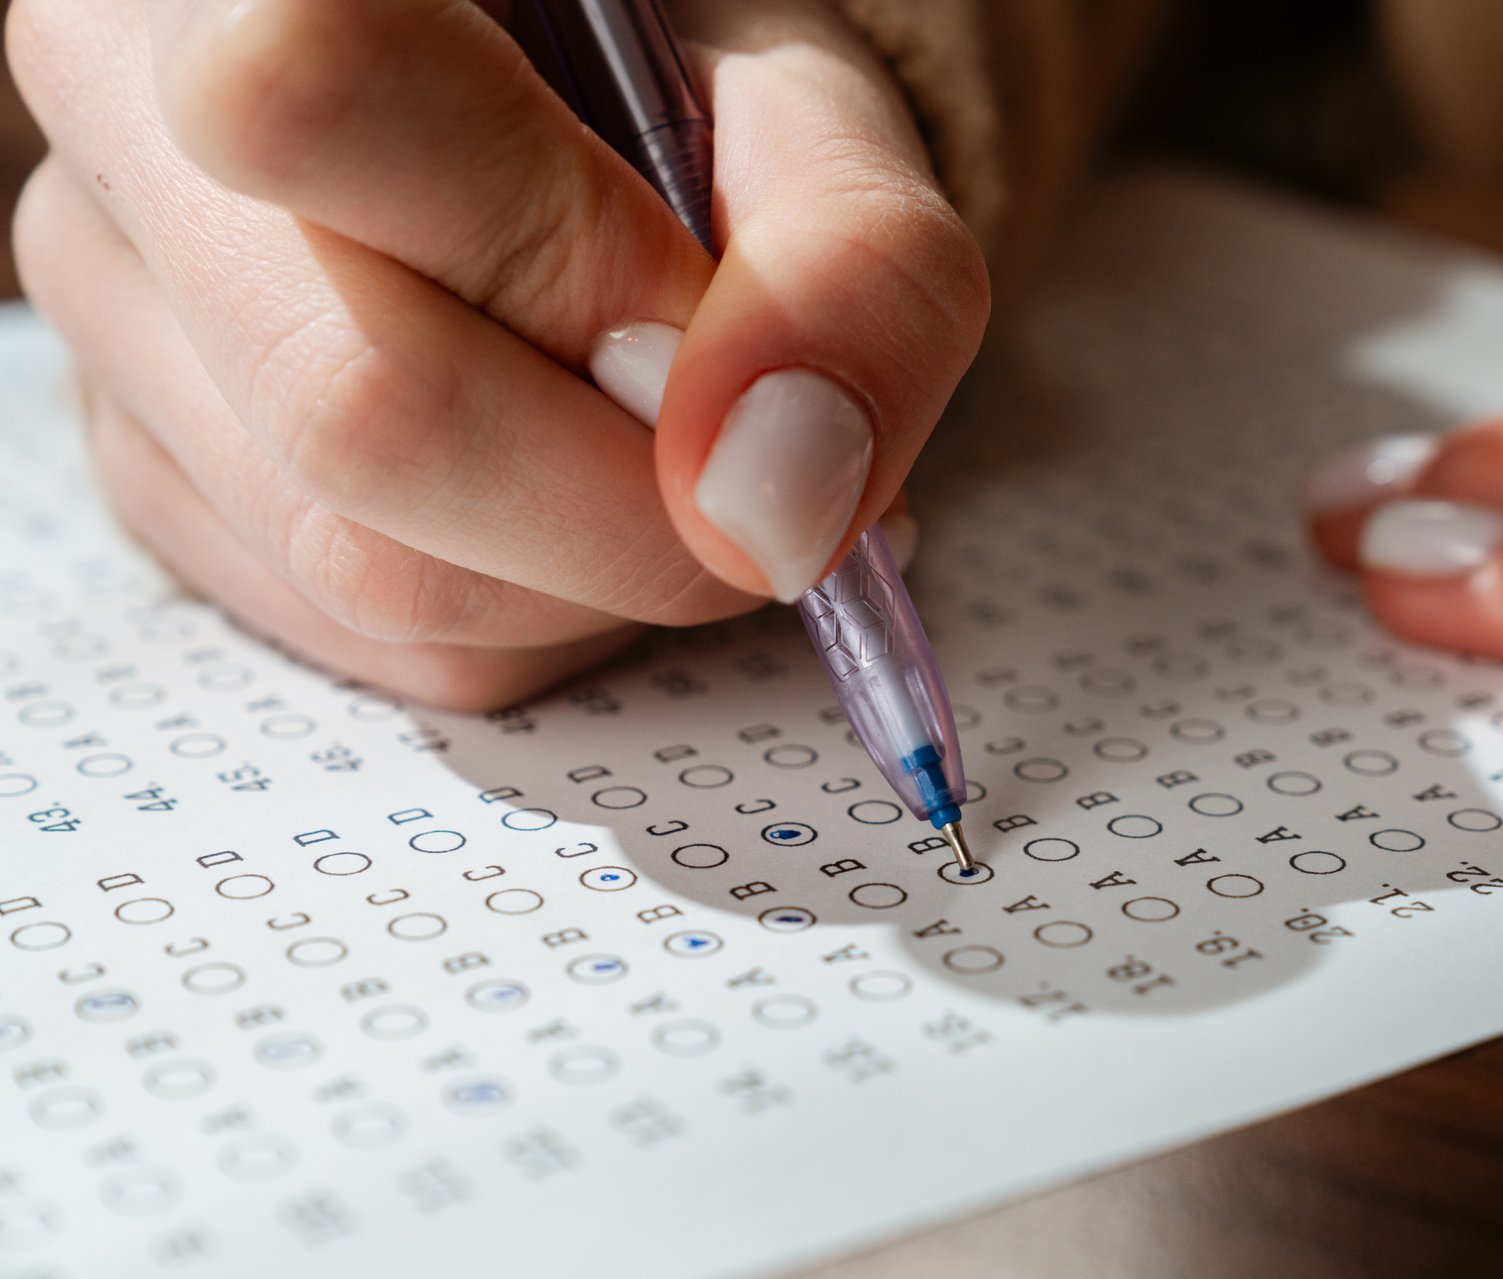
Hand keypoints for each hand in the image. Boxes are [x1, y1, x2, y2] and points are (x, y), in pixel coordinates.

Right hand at [8, 0, 986, 707]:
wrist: (569, 152)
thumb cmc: (676, 108)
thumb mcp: (805, 122)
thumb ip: (849, 265)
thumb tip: (773, 503)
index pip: (311, 98)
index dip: (566, 273)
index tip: (716, 338)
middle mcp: (127, 130)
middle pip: (353, 409)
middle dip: (626, 501)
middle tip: (760, 467)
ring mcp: (116, 326)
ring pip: (367, 566)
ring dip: (599, 571)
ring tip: (672, 460)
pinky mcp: (156, 477)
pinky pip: (382, 641)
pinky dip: (546, 614)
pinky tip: (582, 506)